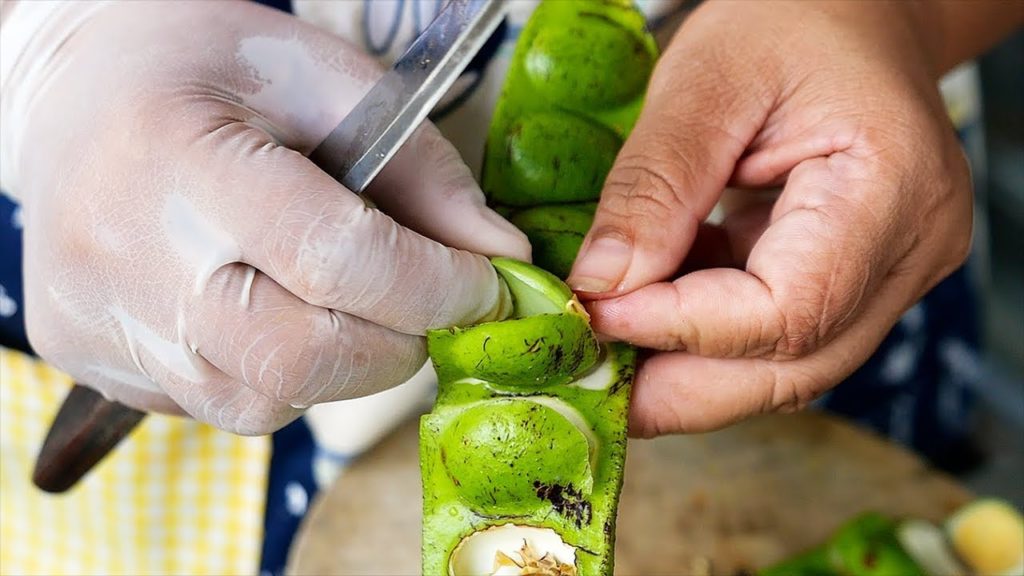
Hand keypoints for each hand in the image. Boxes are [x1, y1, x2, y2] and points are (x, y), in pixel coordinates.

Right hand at [0, 1, 528, 433]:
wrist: (76, 98)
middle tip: (430, 305)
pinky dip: (281, 378)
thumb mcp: (324, 81)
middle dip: (399, 344)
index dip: (432, 286)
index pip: (333, 257)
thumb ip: (421, 170)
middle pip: (299, 357)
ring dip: (344, 367)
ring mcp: (98, 320)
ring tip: (349, 302)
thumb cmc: (207, 72)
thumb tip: (502, 255)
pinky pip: (220, 405)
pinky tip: (279, 314)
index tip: (487, 286)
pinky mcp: (92, 361)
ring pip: (265, 399)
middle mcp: (121, 253)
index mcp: (177, 155)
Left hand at [566, 1, 973, 435]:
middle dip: (680, 386)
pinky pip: (777, 337)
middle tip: (591, 377)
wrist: (852, 11)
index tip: (597, 314)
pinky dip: (704, 336)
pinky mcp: (856, 279)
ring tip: (611, 343)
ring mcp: (889, 271)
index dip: (683, 328)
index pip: (789, 309)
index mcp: (892, 187)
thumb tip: (601, 285)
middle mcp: (910, 248)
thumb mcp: (706, 79)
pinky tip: (650, 308)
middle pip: (795, 366)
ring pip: (786, 367)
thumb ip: (654, 186)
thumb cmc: (795, 18)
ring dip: (688, 369)